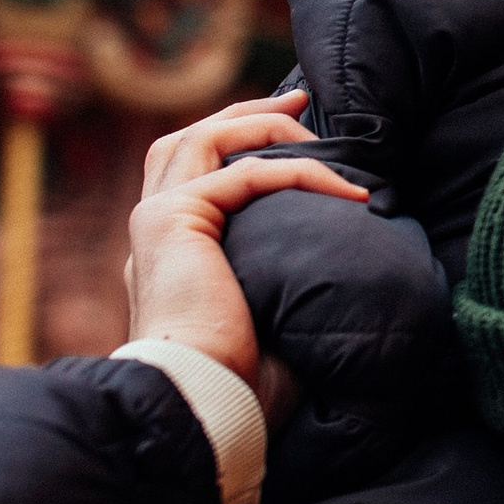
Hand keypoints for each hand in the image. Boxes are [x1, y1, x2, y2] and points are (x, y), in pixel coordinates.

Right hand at [123, 92, 366, 386]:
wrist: (203, 402)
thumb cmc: (243, 380)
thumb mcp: (269, 311)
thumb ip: (285, 274)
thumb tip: (347, 260)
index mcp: (172, 250)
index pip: (197, 172)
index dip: (243, 142)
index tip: (300, 132)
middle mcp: (156, 228)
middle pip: (188, 140)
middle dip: (247, 113)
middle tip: (301, 101)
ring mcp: (156, 219)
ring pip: (204, 138)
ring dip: (265, 126)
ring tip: (321, 136)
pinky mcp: (171, 220)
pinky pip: (245, 172)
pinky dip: (300, 172)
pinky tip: (348, 193)